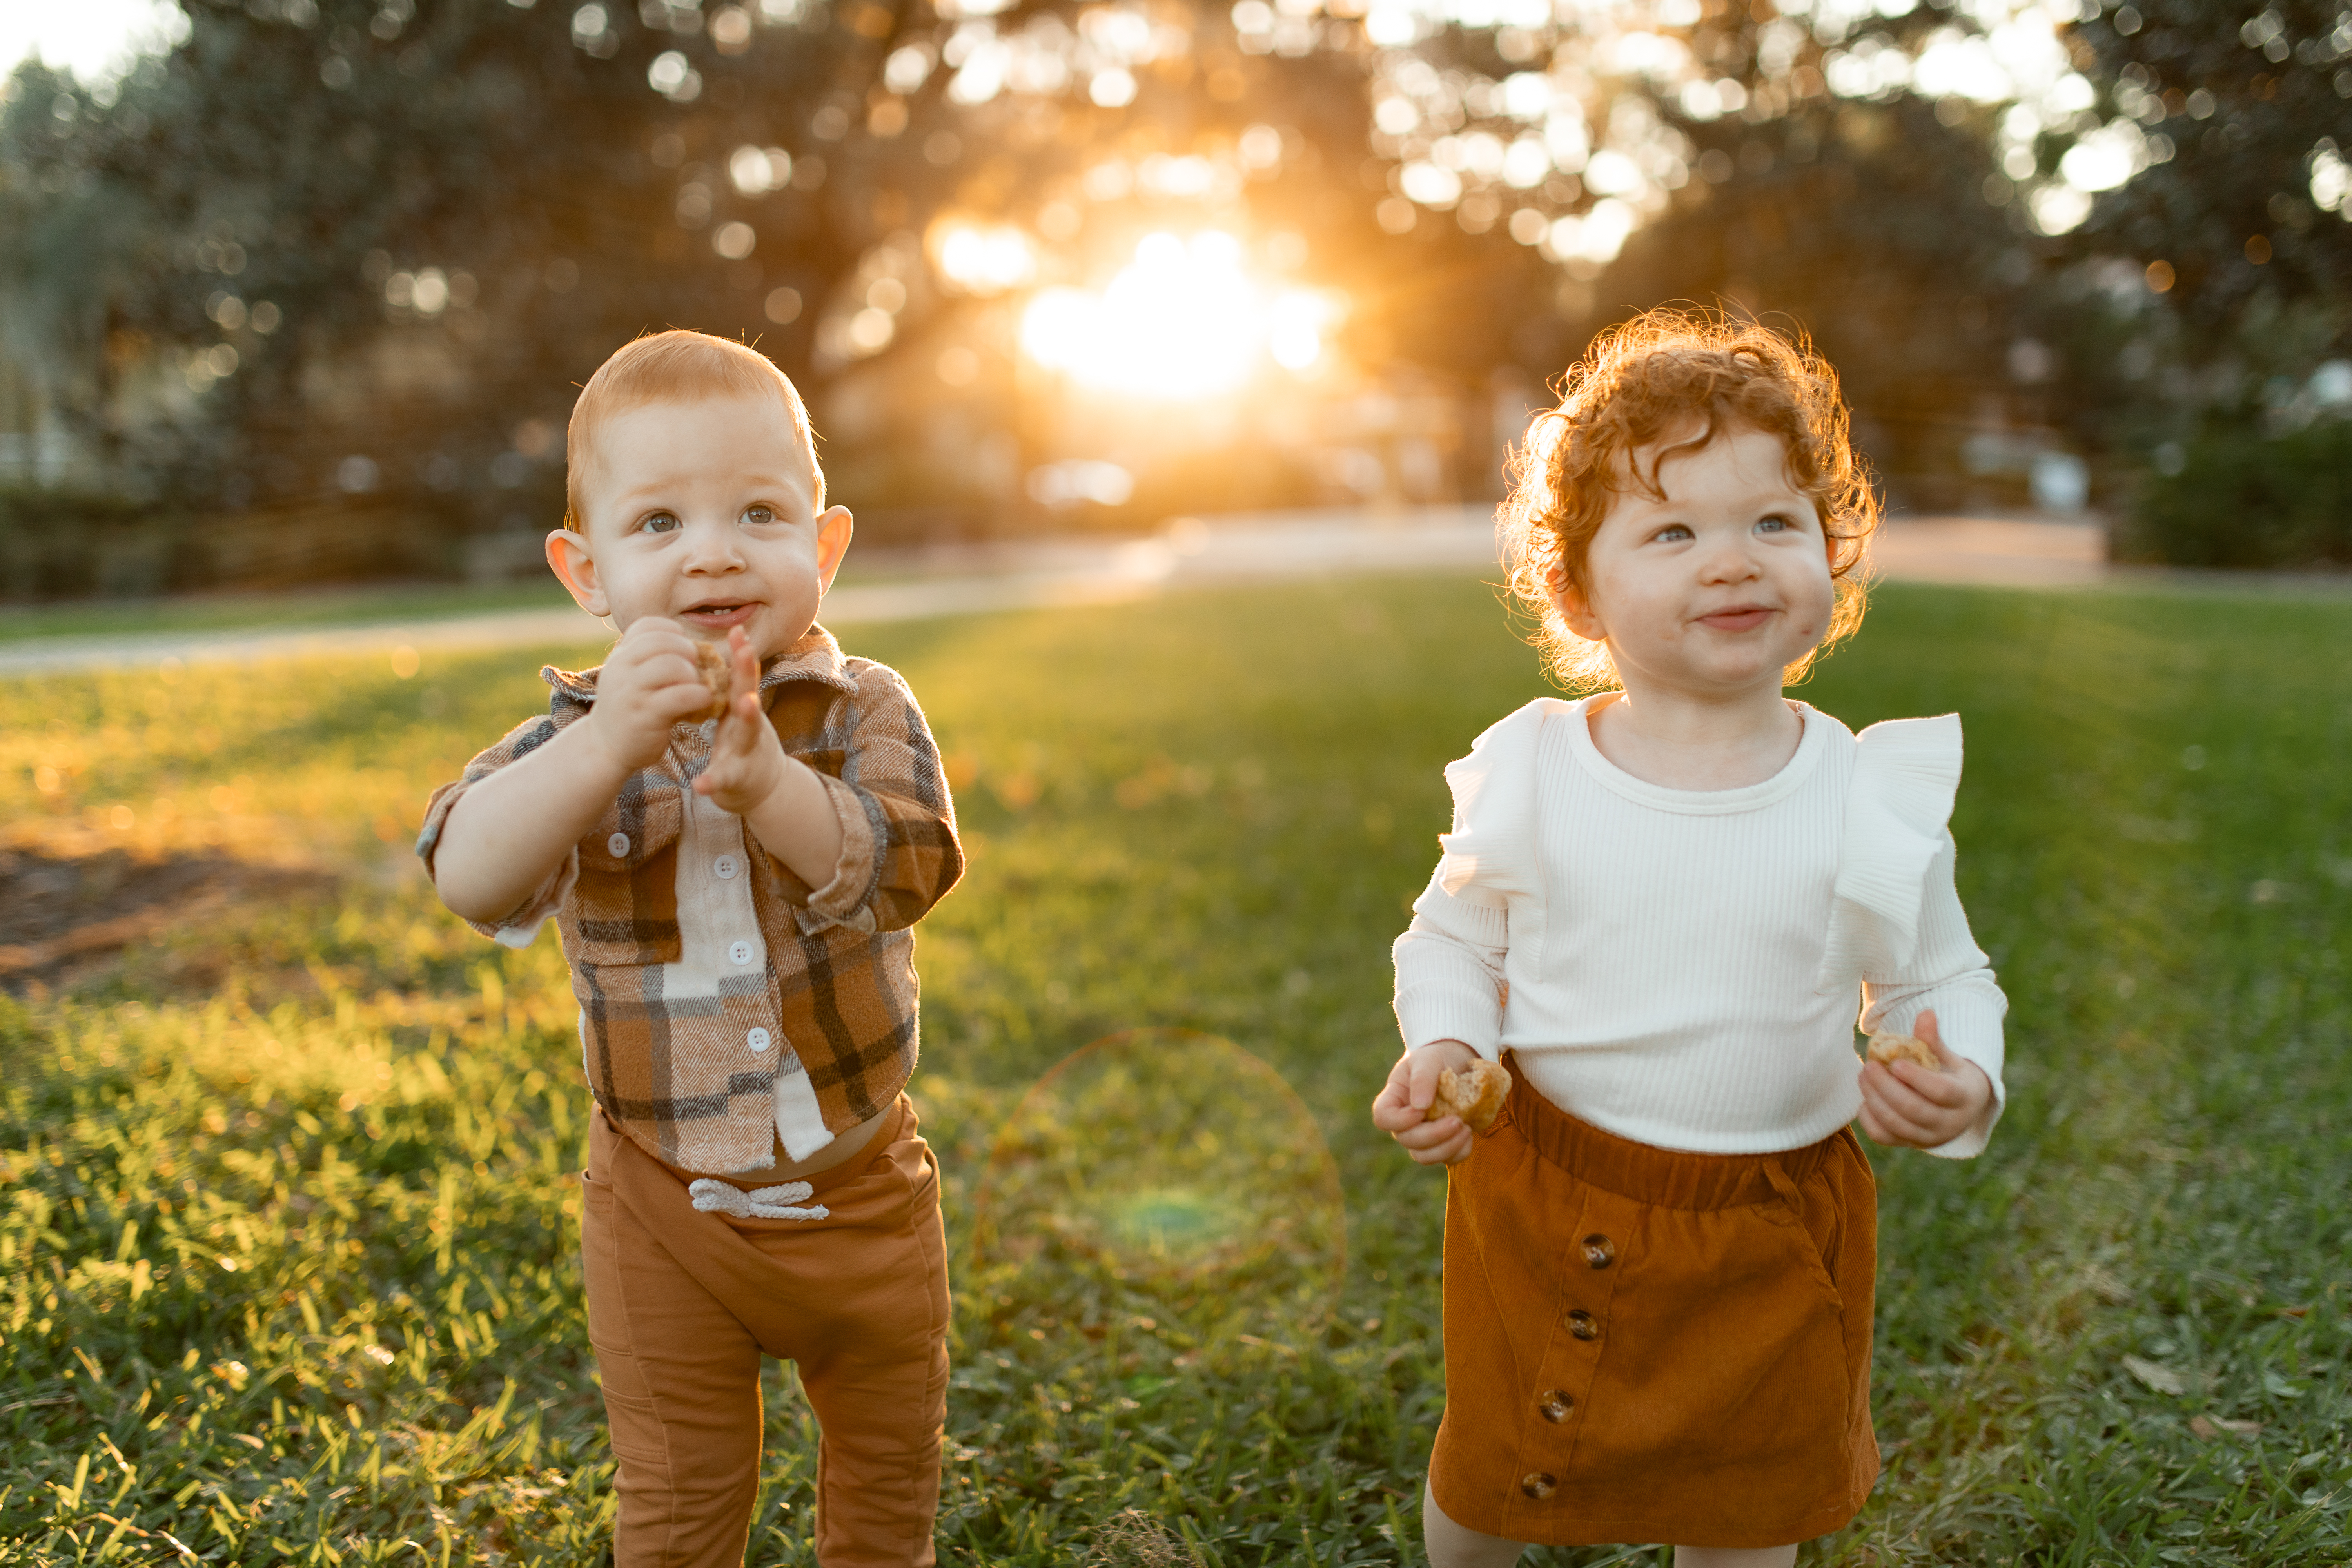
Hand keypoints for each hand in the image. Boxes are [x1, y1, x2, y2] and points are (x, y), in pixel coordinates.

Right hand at [578, 617, 716, 773]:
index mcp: (620, 655)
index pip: (649, 625)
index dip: (674, 632)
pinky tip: (703, 701)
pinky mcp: (645, 716)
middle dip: (688, 652)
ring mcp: (631, 692)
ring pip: (671, 665)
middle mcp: (621, 669)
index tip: (683, 650)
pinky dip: (700, 695)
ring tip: (696, 687)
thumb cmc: (629, 708)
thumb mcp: (631, 677)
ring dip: (693, 674)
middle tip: (695, 670)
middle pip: (663, 642)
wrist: (605, 747)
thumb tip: (698, 649)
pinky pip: (680, 696)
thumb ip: (652, 659)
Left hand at [695, 626, 790, 815]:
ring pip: (746, 733)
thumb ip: (733, 687)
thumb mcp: (741, 712)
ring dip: (748, 717)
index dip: (741, 655)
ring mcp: (745, 751)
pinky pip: (723, 778)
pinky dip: (713, 781)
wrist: (763, 786)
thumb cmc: (745, 743)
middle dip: (747, 673)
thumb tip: (729, 649)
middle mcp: (748, 725)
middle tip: (744, 650)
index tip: (737, 630)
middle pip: (749, 694)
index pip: (742, 677)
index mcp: (742, 709)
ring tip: (745, 703)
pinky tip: (700, 785)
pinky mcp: (735, 778)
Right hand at [1371, 1039, 1480, 1165]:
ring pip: (1424, 1156)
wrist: (1457, 1061)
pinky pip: (1447, 1158)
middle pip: (1407, 1140)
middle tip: (1457, 1121)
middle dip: (1433, 1135)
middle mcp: (1404, 1121)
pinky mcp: (1443, 1142)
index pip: (1383, 1117)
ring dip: (1446, 1148)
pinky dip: (1459, 1151)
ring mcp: (1422, 1134)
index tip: (1422, 1109)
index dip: (1399, 1120)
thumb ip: (1422, 1078)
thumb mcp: (1428, 1059)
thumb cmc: (1437, 1057)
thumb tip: (1419, 1106)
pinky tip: (1470, 1133)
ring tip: (1466, 1129)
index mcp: (1394, 1098)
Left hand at [1857, 1010, 1992, 1149]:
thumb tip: (1925, 1013)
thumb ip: (1934, 1040)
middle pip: (1913, 1109)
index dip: (1916, 1078)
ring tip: (1863, 1075)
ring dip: (1874, 1100)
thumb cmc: (1952, 1075)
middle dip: (1886, 1087)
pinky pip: (1884, 1137)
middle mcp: (1950, 1124)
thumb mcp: (1949, 1057)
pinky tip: (1864, 1099)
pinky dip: (1869, 1119)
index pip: (1940, 1092)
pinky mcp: (1910, 1144)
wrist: (1959, 1108)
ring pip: (1896, 1125)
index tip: (1894, 1063)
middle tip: (1869, 1066)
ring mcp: (1929, 1138)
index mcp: (1964, 1098)